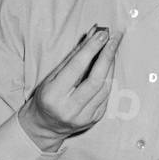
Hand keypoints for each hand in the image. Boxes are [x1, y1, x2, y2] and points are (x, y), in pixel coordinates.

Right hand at [17, 25, 122, 151]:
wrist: (45, 125)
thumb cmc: (47, 96)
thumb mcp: (52, 75)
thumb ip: (74, 55)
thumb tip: (92, 34)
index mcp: (53, 95)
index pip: (76, 68)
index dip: (91, 49)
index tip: (102, 34)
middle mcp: (69, 108)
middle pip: (95, 80)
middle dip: (107, 56)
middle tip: (114, 38)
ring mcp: (84, 117)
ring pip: (105, 87)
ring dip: (111, 65)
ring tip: (112, 48)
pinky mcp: (94, 119)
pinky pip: (106, 95)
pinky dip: (109, 78)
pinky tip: (109, 65)